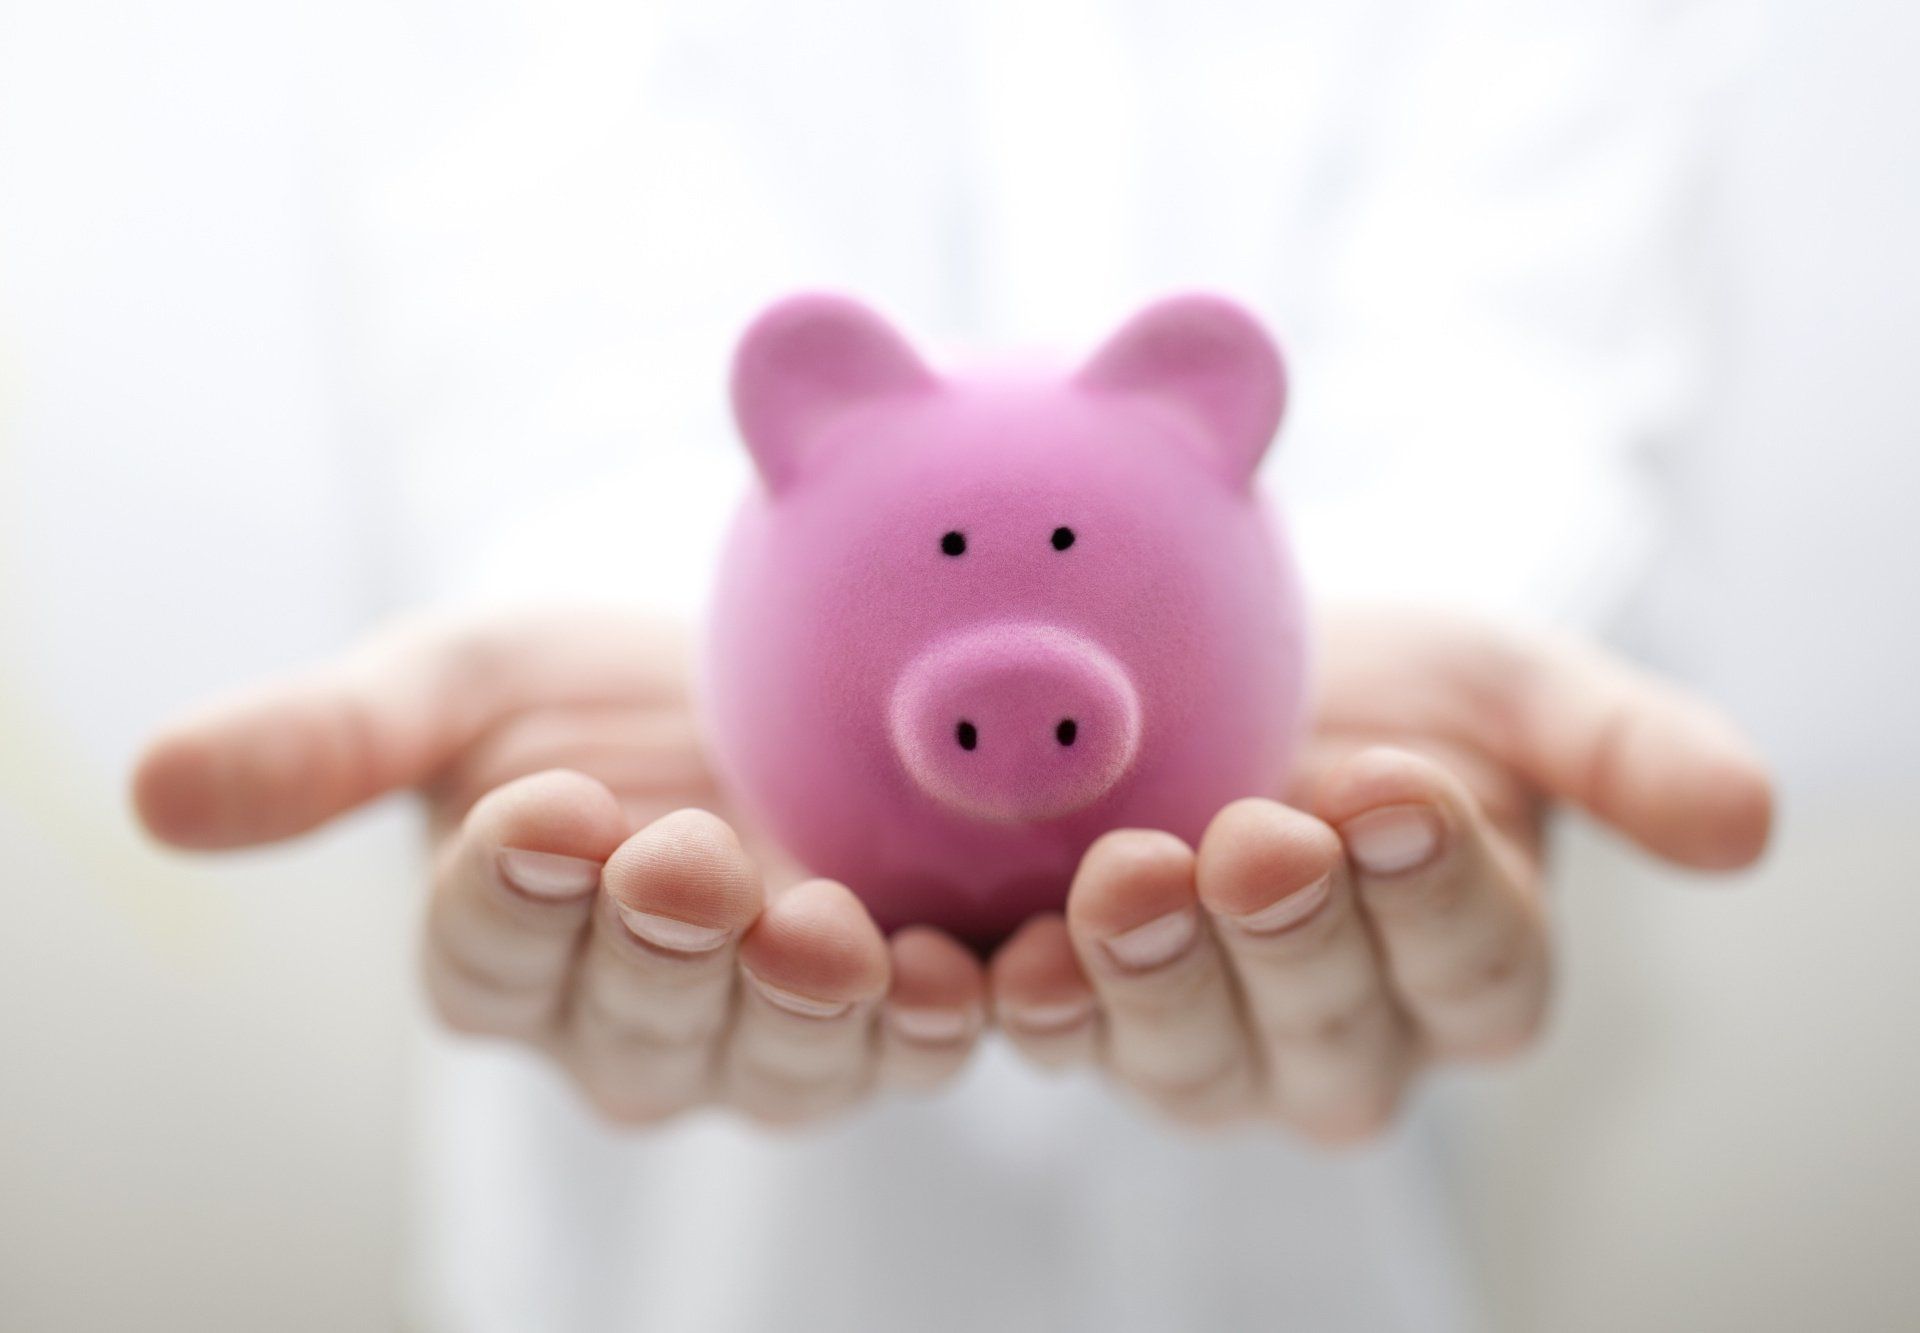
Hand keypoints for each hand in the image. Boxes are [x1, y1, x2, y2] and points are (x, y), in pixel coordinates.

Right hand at [133, 611, 988, 1126]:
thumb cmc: (584, 688)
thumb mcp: (457, 678)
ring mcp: (767, 1027)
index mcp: (506, 949)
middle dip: (656, 949)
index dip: (505, 895)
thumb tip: (156, 788)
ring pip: (777, 1061)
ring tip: (821, 923)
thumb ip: (332, 737)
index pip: (484, 955)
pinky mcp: (895, 1004)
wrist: (754, 669)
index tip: (536, 809)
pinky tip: (972, 969)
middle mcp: (630, 1020)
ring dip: (802, 1004)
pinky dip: (945, 1016)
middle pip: (635, 1026)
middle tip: (679, 857)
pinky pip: (918, 1041)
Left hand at [985, 606, 1773, 1141]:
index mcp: (1468, 967)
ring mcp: (1205, 1042)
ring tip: (1129, 877)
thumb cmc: (1383, 686)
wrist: (1220, 656)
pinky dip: (1037, 1009)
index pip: (1476, 968)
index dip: (1440, 889)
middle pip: (1329, 1033)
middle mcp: (1342, 1034)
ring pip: (1191, 1061)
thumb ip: (1623, 746)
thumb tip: (1747, 823)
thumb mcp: (1509, 685)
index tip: (1398, 785)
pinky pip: (1059, 1042)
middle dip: (1294, 940)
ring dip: (1155, 978)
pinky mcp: (1084, 1015)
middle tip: (1260, 834)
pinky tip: (1009, 961)